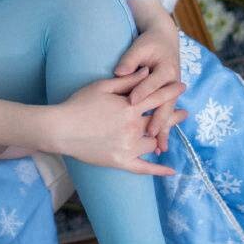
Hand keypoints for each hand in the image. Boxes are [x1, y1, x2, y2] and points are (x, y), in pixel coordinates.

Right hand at [46, 72, 181, 176]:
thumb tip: (148, 72)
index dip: (171, 91)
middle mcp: (133, 128)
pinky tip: (171, 171)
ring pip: (153, 143)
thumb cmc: (78, 104)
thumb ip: (128, 80)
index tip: (182, 87)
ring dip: (160, 137)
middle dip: (173, 116)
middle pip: (160, 121)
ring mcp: (128, 148)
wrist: (60, 129)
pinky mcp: (121, 162)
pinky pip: (144, 168)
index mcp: (130, 108)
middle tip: (184, 113)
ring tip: (166, 135)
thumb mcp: (103, 86)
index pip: (157, 97)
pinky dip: (158, 170)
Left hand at [114, 27, 187, 151]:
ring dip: (163, 131)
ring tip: (159, 149)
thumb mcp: (139, 47)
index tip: (130, 102)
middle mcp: (173, 83)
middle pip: (164, 104)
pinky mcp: (168, 99)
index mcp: (166, 69)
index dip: (141, 91)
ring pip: (167, 114)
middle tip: (149, 134)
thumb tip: (120, 71)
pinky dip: (162, 130)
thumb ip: (130, 60)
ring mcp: (172, 93)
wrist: (165, 40)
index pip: (151, 83)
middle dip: (157, 120)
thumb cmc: (149, 44)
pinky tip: (159, 146)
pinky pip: (165, 116)